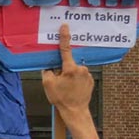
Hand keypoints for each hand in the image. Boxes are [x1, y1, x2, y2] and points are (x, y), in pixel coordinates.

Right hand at [41, 23, 98, 138]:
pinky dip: (76, 80)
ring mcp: (87, 75)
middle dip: (63, 69)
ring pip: (75, 70)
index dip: (64, 37)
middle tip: (60, 83)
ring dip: (70, 76)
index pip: (65, 49)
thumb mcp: (47, 84)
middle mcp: (81, 69)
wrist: (75, 111)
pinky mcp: (91, 80)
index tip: (65, 26)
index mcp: (69, 68)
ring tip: (67, 88)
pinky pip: (81, 76)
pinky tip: (73, 89)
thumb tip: (49, 65)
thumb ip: (47, 71)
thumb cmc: (61, 98)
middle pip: (69, 63)